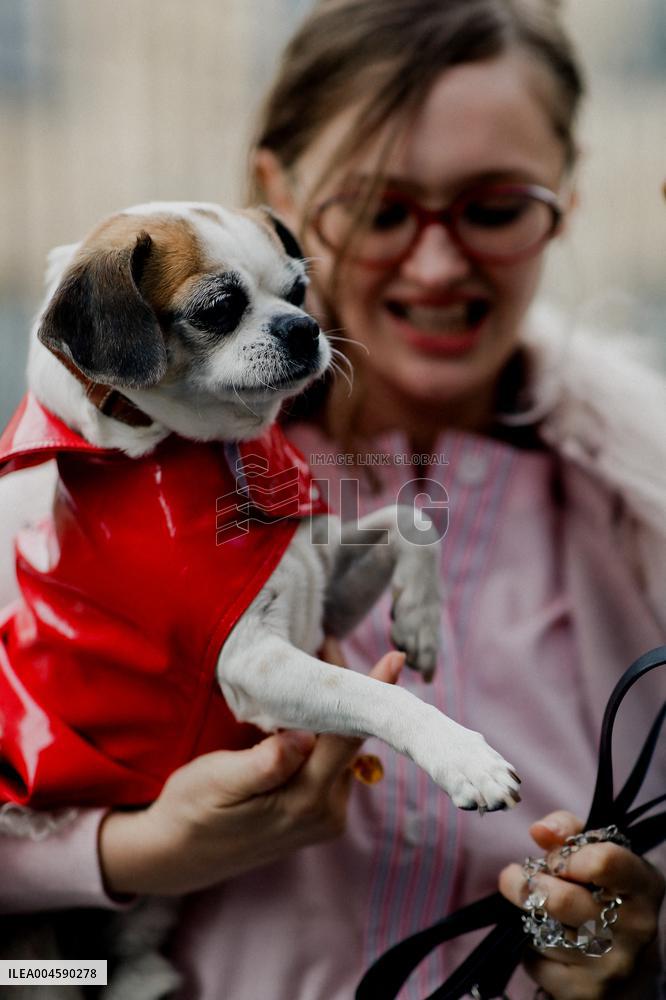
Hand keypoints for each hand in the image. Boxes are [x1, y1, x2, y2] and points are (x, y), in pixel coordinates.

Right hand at [99, 643, 403, 896]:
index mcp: (304, 801)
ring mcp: (326, 814)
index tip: (394, 660)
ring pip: (343, 747)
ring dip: (333, 709)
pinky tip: (308, 707)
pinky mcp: (319, 811)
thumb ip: (262, 766)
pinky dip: (326, 729)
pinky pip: (333, 760)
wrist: (180, 855)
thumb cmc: (193, 809)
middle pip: (349, 737)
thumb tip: (303, 740)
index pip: (346, 739)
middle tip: (326, 644)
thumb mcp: (217, 781)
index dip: (368, 695)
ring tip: (315, 665)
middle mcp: (326, 810)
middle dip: (343, 690)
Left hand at [499, 810, 664, 998]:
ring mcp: (611, 965)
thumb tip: (539, 831)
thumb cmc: (609, 895)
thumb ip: (569, 832)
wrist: (634, 963)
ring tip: (537, 910)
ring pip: (544, 932)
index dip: (566, 855)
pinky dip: (531, 949)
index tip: (550, 857)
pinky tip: (546, 942)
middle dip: (527, 884)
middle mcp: (634, 928)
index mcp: (642, 886)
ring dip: (530, 917)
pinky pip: (536, 963)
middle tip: (513, 876)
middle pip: (562, 899)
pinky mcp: (586, 994)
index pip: (603, 862)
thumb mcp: (601, 855)